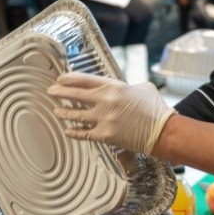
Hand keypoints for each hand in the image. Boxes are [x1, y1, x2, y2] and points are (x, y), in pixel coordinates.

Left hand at [48, 72, 176, 153]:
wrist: (163, 131)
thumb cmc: (155, 108)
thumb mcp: (141, 87)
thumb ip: (125, 86)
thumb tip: (118, 88)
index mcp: (114, 86)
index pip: (84, 79)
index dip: (69, 78)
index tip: (60, 78)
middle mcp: (105, 101)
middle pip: (76, 94)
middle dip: (60, 92)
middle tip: (51, 91)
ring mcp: (103, 119)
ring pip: (76, 114)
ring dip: (64, 112)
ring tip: (56, 111)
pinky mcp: (105, 136)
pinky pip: (84, 133)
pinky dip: (74, 131)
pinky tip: (67, 130)